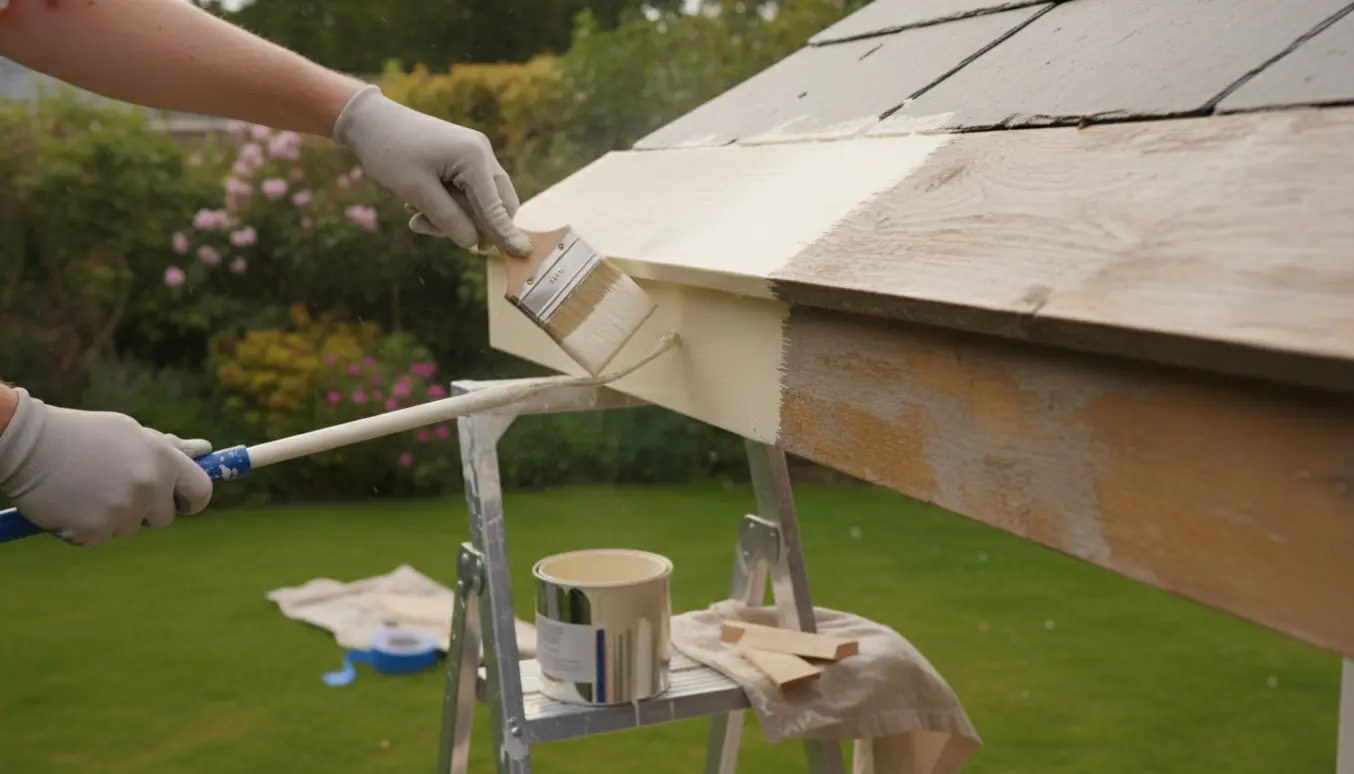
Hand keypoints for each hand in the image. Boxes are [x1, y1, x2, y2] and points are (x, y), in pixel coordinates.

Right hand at [0, 389, 213, 546]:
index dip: (192, 501)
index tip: (181, 502)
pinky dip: (86, 527)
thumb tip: (206, 451)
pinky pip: (100, 538)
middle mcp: (148, 486)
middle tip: (115, 488)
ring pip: (130, 529)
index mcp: (162, 459)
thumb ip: (169, 449)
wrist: (28, 445)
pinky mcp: (94, 532)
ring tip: (87, 488)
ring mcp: (122, 511)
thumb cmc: (84, 436)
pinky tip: (71, 503)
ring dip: (113, 517)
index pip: (201, 492)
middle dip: (146, 510)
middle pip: (164, 518)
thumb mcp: (131, 434)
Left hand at [331, 84, 531, 256]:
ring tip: (415, 217)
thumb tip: (473, 243)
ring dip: (452, 217)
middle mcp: (481, 154)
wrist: (370, 120)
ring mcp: (473, 156)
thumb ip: (448, 219)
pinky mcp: (462, 160)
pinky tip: (418, 205)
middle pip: (495, 204)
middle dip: (469, 225)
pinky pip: (467, 194)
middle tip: (429, 228)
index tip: (523, 254)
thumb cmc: (390, 152)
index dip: (506, 233)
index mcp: (474, 158)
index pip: (496, 206)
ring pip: (479, 202)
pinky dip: (448, 206)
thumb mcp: (416, 191)